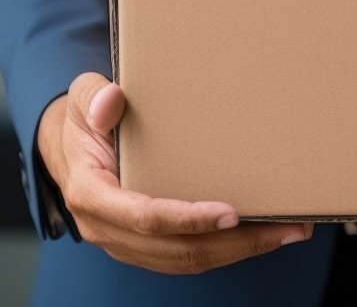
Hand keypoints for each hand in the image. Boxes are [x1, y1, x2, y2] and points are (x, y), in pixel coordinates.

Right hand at [37, 72, 311, 273]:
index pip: (143, 216)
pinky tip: (261, 234)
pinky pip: (186, 256)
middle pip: (174, 249)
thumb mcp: (82, 97)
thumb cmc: (84, 119)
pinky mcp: (144, 245)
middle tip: (284, 227)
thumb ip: (95, 97)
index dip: (187, 218)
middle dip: (233, 243)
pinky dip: (226, 250)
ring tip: (287, 232)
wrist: (70, 146)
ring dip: (240, 251)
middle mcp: (106, 228)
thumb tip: (112, 102)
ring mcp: (125, 242)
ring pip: (185, 260)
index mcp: (91, 194)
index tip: (229, 213)